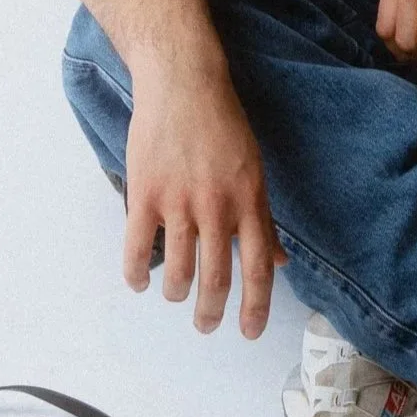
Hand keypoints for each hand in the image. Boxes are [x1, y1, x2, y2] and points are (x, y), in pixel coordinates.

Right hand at [122, 62, 286, 335]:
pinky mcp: (145, 193)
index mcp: (250, 201)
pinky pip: (136, 248)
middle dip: (211, 312)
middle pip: (216, 278)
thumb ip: (264, 218)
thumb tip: (280, 260)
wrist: (183, 83)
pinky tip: (140, 282)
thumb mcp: (255, 168)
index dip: (255, 307)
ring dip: (176, 292)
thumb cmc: (222, 124)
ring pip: (178, 271)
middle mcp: (218, 207)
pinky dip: (136, 273)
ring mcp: (180, 202)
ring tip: (175, 294)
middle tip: (206, 324)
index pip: (258, 268)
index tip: (249, 333)